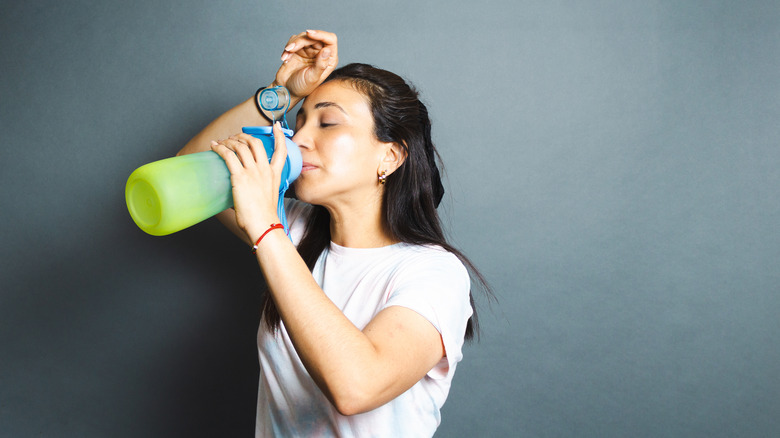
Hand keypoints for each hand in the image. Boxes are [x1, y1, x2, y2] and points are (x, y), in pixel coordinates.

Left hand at [209, 123, 288, 241]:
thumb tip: (240, 193)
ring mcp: (253, 172)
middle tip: (235, 137)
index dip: (279, 136)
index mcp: (274, 175)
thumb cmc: (263, 217)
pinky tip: (215, 146)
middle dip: (243, 136)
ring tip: (222, 142)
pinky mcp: (240, 177)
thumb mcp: (267, 198)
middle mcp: (264, 170)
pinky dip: (220, 148)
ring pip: (241, 146)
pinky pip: (228, 155)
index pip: (281, 151)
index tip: (277, 127)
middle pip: (255, 143)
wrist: (263, 224)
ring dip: (230, 141)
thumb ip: (257, 190)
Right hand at [273, 30, 337, 102]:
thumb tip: (327, 49)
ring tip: (286, 57)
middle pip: (313, 37)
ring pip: (302, 37)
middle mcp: (320, 53)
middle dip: (300, 41)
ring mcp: (309, 51)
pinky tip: (285, 58)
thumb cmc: (302, 87)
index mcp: (329, 59)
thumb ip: (320, 64)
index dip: (320, 34)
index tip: (309, 34)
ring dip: (292, 44)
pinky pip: (294, 41)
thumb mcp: (312, 78)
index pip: (330, 39)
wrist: (287, 90)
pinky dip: (288, 48)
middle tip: (290, 49)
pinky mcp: (299, 50)